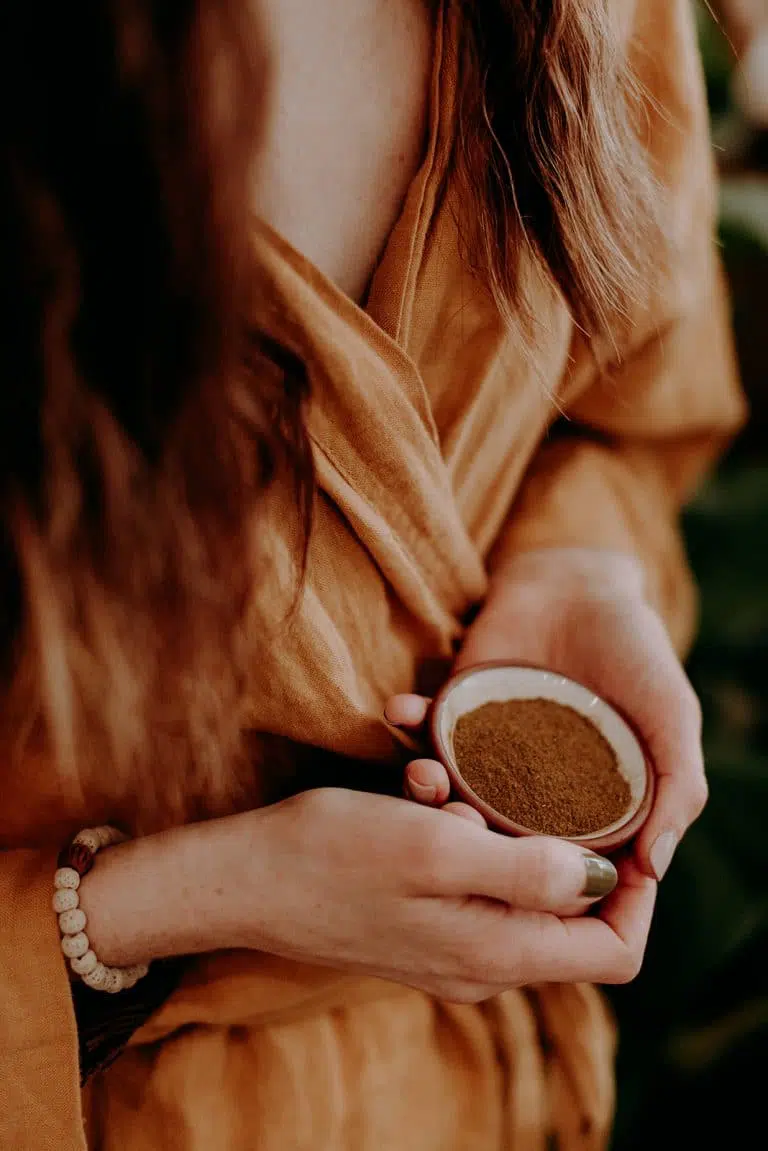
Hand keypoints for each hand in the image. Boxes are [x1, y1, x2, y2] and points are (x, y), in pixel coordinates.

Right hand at [232, 787, 651, 998]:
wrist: (243, 877)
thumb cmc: (331, 855)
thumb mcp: (434, 848)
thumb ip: (528, 871)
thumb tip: (606, 877)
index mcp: (499, 953)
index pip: (616, 951)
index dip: (637, 891)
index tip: (619, 821)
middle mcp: (485, 962)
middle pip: (571, 911)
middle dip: (549, 832)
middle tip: (503, 777)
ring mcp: (453, 944)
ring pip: (515, 878)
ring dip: (492, 817)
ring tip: (434, 775)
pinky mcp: (424, 920)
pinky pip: (470, 871)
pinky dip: (457, 825)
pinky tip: (414, 785)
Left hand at [391, 548, 705, 882]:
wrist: (584, 585)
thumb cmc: (637, 654)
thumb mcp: (672, 718)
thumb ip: (677, 788)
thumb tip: (654, 871)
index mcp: (580, 813)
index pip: (557, 866)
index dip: (541, 883)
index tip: (521, 882)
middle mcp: (529, 795)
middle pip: (490, 837)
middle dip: (467, 839)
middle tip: (457, 825)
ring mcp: (486, 754)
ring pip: (449, 790)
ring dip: (426, 787)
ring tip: (424, 773)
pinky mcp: (456, 711)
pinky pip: (425, 728)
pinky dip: (408, 721)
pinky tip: (402, 710)